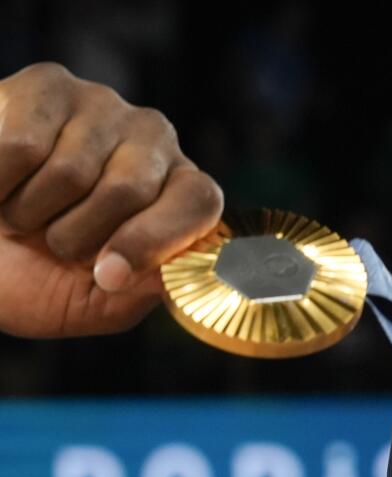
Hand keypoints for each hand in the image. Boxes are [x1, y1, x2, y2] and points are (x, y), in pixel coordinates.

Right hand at [0, 62, 222, 337]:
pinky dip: (0, 182)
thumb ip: (136, 292)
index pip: (199, 201)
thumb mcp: (91, 302)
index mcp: (177, 194)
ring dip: (32, 211)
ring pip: (72, 170)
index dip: (154, 240)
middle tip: (51, 242)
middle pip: (130, 189)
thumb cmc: (33, 276)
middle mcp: (152, 141)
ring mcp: (103, 107)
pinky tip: (1, 184)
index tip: (107, 275)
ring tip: (24, 212)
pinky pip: (23, 144)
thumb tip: (171, 273)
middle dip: (77, 235)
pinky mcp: (48, 85)